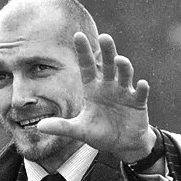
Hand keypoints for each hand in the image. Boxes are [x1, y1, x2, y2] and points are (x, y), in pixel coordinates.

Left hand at [33, 31, 155, 162]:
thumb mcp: (79, 131)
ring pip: (124, 75)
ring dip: (123, 67)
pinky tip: (142, 84)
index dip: (83, 52)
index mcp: (93, 89)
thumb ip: (61, 127)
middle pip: (108, 65)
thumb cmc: (100, 133)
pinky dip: (141, 89)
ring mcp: (124, 93)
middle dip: (107, 51)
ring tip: (119, 60)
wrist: (122, 144)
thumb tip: (39, 126)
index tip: (78, 35)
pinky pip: (140, 94)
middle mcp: (109, 86)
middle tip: (104, 37)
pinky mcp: (138, 103)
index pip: (87, 67)